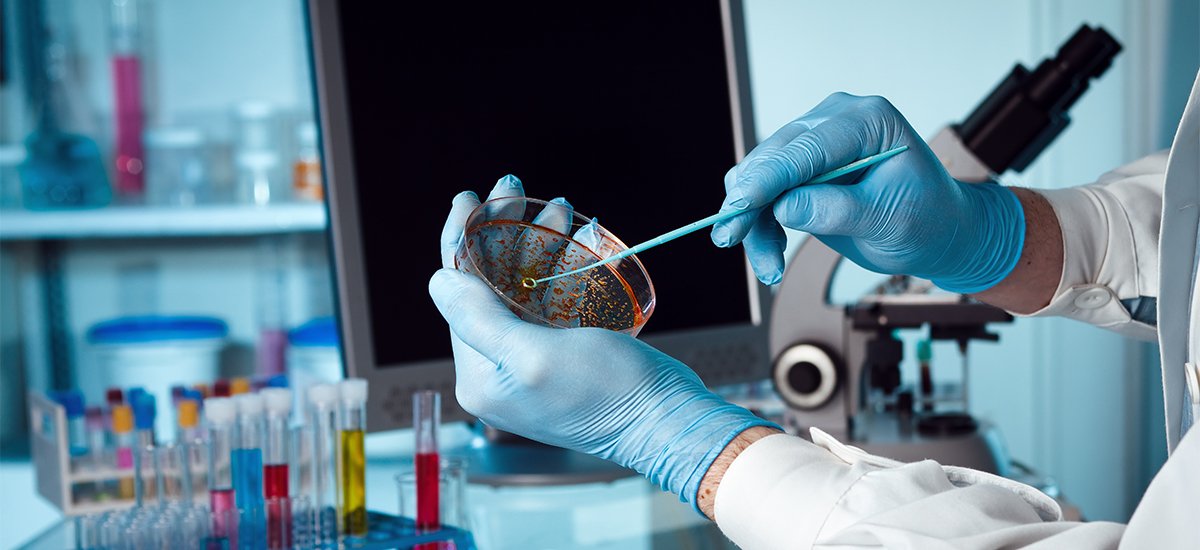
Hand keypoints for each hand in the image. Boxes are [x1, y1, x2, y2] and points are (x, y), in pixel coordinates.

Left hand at [433, 175, 775, 509]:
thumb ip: (480, 321)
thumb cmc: (607, 392)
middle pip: (487, 285)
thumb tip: (437, 281)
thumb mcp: (535, 356)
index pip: (458, 294)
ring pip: (521, 286)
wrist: (668, 421)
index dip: (460, 240)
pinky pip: (550, 300)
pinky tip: (573, 238)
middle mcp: (498, 371)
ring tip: (557, 206)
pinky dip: (559, 266)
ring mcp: (531, 364)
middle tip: (515, 187)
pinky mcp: (563, 356)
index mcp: (480, 376)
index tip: (468, 197)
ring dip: (536, 242)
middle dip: (503, 232)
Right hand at [710, 93, 1025, 293]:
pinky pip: (765, 192)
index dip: (769, 177)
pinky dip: (760, 223)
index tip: (739, 205)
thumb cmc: (927, 221)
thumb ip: (838, 210)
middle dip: (750, 202)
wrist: (939, 231)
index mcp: (868, 120)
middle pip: (774, 157)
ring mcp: (816, 140)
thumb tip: (785, 206)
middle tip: (731, 240)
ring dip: (753, 220)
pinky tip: (770, 255)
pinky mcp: (802, 166)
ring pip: (760, 176)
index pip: (807, 147)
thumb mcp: (890, 221)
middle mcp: (835, 120)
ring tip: (767, 265)